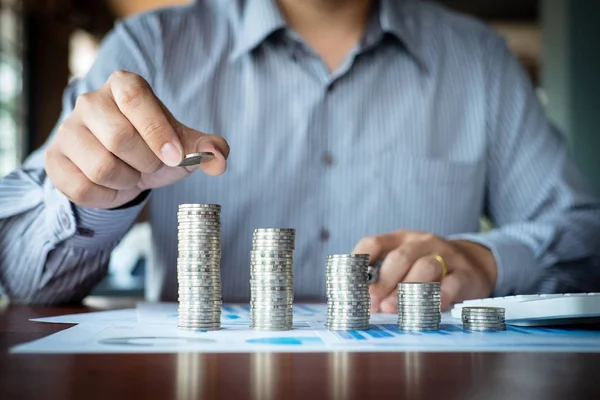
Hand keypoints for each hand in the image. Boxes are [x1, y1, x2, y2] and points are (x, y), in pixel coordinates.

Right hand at [45, 70, 229, 208]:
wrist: (123, 168)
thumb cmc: (155, 148)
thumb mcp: (184, 145)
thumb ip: (208, 148)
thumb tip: (219, 160)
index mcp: (125, 86)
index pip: (137, 99)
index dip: (157, 131)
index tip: (175, 157)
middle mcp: (91, 101)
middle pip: (119, 138)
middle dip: (146, 163)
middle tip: (150, 165)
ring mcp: (67, 129)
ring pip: (101, 167)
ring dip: (127, 181)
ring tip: (130, 173)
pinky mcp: (54, 159)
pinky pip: (82, 189)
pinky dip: (107, 197)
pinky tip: (112, 186)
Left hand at [352, 230, 496, 312]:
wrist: (475, 263)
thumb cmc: (427, 267)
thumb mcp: (404, 264)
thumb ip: (380, 277)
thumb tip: (353, 300)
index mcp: (400, 239)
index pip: (374, 243)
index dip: (358, 262)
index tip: (348, 283)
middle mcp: (422, 242)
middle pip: (399, 257)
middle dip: (382, 281)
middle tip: (371, 303)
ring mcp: (446, 256)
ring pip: (425, 267)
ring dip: (405, 290)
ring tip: (390, 309)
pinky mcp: (466, 274)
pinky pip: (451, 284)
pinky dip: (437, 297)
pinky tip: (425, 310)